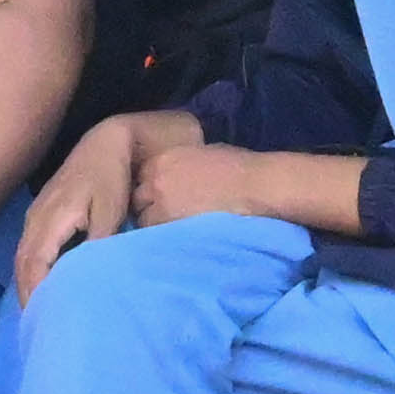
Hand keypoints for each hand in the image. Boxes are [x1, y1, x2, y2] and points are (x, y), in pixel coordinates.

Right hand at [12, 115, 163, 301]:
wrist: (104, 144)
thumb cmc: (110, 179)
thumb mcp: (109, 212)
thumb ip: (97, 243)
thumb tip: (86, 276)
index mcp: (50, 222)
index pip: (34, 266)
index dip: (35, 294)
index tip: (42, 319)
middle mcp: (35, 221)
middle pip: (23, 265)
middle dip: (27, 295)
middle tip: (37, 325)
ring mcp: (35, 216)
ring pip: (24, 258)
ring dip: (28, 283)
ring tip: (38, 310)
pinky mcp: (41, 214)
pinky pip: (30, 249)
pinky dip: (33, 270)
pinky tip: (42, 283)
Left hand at [127, 140, 286, 228]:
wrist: (258, 186)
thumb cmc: (241, 168)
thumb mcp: (206, 154)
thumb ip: (184, 164)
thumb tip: (179, 174)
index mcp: (164, 159)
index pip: (140, 179)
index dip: (150, 191)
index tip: (160, 200)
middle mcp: (157, 179)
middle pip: (137, 200)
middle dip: (148, 208)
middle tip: (166, 218)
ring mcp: (162, 203)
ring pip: (143, 220)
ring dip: (154, 226)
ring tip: (174, 231)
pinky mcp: (171, 225)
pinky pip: (156, 236)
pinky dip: (163, 239)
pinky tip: (179, 239)